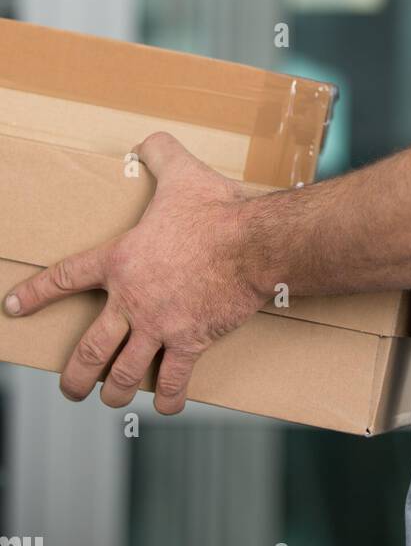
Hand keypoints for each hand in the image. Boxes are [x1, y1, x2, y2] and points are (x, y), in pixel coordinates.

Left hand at [2, 131, 268, 414]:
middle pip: (89, 349)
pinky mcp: (189, 342)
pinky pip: (173, 381)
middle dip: (75, 375)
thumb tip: (147, 140)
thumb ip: (160, 155)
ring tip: (109, 397)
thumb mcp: (182, 173)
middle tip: (71, 387)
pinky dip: (168, 398)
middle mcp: (132, 300)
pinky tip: (166, 404)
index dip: (37, 293)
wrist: (251, 243)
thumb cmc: (215, 209)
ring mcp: (159, 326)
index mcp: (121, 260)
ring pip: (122, 373)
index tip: (15, 306)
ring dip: (113, 390)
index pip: (66, 277)